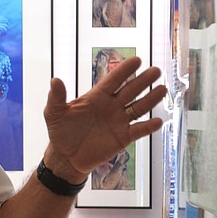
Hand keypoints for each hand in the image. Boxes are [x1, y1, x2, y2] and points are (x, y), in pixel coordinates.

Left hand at [43, 57, 166, 180]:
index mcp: (97, 97)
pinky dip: (148, 126)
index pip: (113, 80)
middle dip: (143, 81)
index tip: (137, 60)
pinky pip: (138, 130)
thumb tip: (55, 80)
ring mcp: (119, 121)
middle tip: (156, 71)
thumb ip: (56, 97)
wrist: (66, 157)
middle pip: (130, 90)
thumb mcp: (54, 113)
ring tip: (162, 89)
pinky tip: (158, 121)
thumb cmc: (61, 132)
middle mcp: (111, 106)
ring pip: (138, 107)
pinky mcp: (123, 137)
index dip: (124, 70)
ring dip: (150, 99)